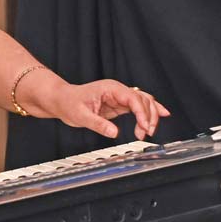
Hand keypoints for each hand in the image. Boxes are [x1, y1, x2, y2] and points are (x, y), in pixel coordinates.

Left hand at [38, 78, 169, 140]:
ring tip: (148, 131)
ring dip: (150, 115)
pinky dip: (148, 113)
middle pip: (143, 99)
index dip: (142, 112)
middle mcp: (117, 90)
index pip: (133, 98)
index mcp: (110, 88)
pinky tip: (159, 116)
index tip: (144, 126)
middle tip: (146, 132)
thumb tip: (114, 133)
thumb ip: (98, 124)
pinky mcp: (118, 105)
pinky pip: (138, 107)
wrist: (61, 100)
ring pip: (143, 102)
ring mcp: (119, 97)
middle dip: (149, 116)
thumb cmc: (68, 103)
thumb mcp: (80, 116)